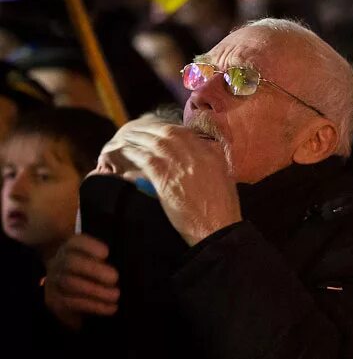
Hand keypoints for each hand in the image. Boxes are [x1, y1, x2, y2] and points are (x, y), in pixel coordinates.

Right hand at [43, 234, 119, 329]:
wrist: (70, 289)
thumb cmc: (94, 271)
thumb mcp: (101, 261)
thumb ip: (112, 260)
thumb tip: (131, 266)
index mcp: (72, 247)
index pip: (77, 242)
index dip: (90, 246)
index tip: (106, 253)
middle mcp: (59, 262)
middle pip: (72, 263)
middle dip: (94, 271)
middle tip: (115, 278)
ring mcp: (54, 281)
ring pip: (70, 283)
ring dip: (95, 292)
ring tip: (115, 297)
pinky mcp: (54, 300)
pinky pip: (70, 303)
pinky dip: (93, 306)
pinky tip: (110, 308)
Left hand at [96, 116, 241, 245]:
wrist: (218, 229)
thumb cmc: (222, 213)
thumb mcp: (224, 183)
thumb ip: (213, 166)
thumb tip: (200, 161)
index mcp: (211, 155)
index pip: (186, 133)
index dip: (167, 130)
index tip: (156, 132)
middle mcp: (196, 154)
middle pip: (167, 132)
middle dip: (149, 130)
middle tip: (135, 132)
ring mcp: (180, 164)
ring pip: (153, 141)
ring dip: (136, 139)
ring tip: (123, 139)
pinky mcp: (165, 176)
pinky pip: (143, 158)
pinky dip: (131, 153)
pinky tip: (121, 153)